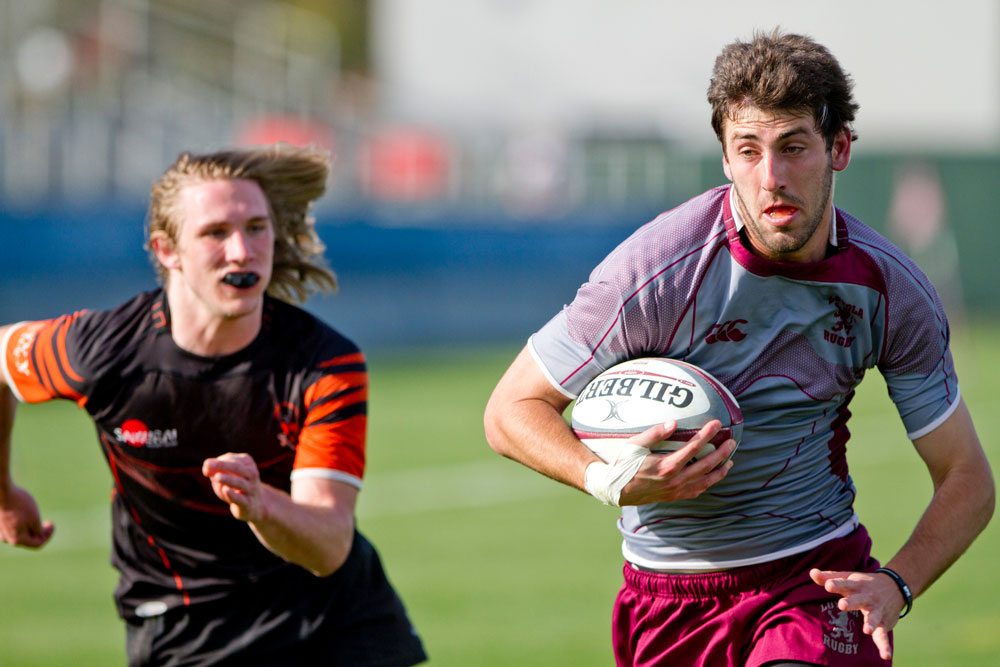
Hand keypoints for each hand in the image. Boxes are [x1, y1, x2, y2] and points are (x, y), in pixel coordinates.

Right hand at [0, 484, 54, 547]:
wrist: (2, 492)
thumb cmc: (19, 504)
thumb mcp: (35, 518)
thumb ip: (38, 531)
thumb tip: (39, 535)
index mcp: (17, 540)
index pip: (37, 544)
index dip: (48, 535)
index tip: (52, 523)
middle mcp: (6, 539)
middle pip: (29, 540)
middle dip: (40, 532)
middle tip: (47, 522)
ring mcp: (1, 532)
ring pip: (21, 533)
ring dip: (31, 527)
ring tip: (35, 516)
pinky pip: (13, 527)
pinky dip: (22, 523)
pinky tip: (25, 513)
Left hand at [202, 453, 265, 522]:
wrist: (254, 505)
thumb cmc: (236, 487)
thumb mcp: (225, 477)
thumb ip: (215, 471)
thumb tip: (206, 468)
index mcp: (248, 464)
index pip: (234, 459)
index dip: (220, 461)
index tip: (206, 464)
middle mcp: (252, 475)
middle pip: (238, 468)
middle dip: (222, 465)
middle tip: (207, 464)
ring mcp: (251, 490)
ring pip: (241, 483)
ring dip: (229, 479)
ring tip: (217, 477)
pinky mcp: (247, 505)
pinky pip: (241, 499)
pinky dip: (233, 495)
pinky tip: (225, 490)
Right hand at [617, 420, 735, 505]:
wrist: (616, 490)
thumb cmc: (623, 465)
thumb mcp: (634, 445)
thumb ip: (654, 434)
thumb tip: (673, 423)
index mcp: (666, 466)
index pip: (693, 448)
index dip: (706, 435)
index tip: (716, 424)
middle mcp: (674, 480)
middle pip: (705, 465)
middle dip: (721, 453)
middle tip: (732, 442)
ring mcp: (675, 490)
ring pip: (705, 481)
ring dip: (720, 470)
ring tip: (730, 461)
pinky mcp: (674, 497)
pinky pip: (697, 491)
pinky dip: (708, 484)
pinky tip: (713, 477)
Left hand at [810, 567, 902, 660]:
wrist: (894, 586)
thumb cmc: (863, 583)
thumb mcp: (848, 577)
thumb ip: (829, 577)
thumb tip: (812, 572)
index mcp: (856, 585)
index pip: (844, 584)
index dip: (836, 584)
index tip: (828, 585)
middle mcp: (867, 597)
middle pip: (858, 600)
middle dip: (851, 602)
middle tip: (842, 605)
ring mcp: (876, 611)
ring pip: (873, 617)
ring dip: (871, 623)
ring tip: (867, 631)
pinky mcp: (884, 624)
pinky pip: (883, 636)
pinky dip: (885, 646)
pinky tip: (885, 655)